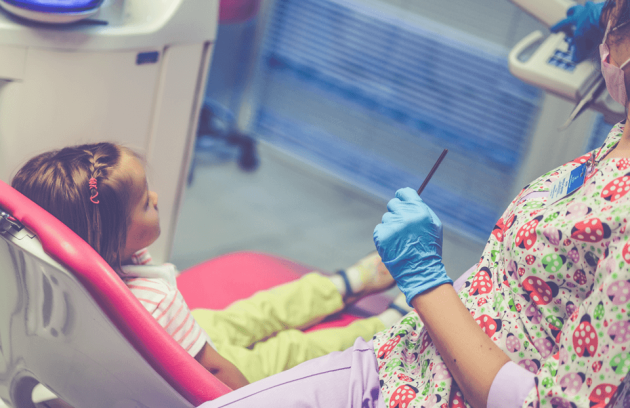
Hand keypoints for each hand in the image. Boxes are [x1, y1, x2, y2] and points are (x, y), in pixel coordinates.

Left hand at [373, 187, 451, 304]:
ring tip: (401, 240)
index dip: (402, 196)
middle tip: (402, 226)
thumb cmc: (429, 248)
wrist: (420, 271)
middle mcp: (405, 216)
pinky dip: (384, 236)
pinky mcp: (382, 236)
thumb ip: (421, 209)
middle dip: (397, 212)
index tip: (401, 200)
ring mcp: (392, 226)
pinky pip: (379, 229)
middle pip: (393, 203)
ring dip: (391, 226)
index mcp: (420, 211)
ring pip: (386, 217)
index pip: (405, 192)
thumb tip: (409, 198)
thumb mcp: (433, 226)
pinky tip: (393, 245)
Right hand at [550, 1, 604, 62]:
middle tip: (569, 14)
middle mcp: (584, 11)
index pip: (562, 23)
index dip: (557, 27)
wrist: (609, 16)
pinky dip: (600, 12)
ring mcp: (594, 8)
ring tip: (588, 12)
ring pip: (588, 5)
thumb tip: (575, 59)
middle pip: (574, 9)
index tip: (552, 30)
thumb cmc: (593, 25)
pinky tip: (602, 17)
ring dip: (587, 9)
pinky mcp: (605, 8)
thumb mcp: (582, 39)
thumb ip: (578, 49)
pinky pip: (600, 8)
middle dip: (571, 12)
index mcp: (575, 19)